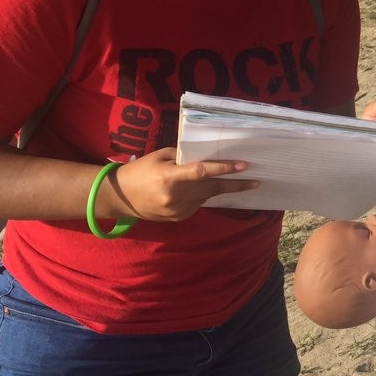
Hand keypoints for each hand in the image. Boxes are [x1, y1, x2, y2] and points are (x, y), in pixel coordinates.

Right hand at [100, 147, 258, 222]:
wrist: (119, 198)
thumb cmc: (140, 170)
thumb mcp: (160, 157)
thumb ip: (185, 157)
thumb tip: (208, 156)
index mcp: (170, 177)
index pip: (203, 172)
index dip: (224, 168)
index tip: (244, 166)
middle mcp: (175, 197)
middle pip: (212, 189)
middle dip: (235, 184)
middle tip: (256, 181)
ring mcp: (177, 211)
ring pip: (205, 197)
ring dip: (215, 188)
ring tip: (228, 179)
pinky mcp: (178, 219)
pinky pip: (197, 204)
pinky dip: (201, 196)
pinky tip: (196, 189)